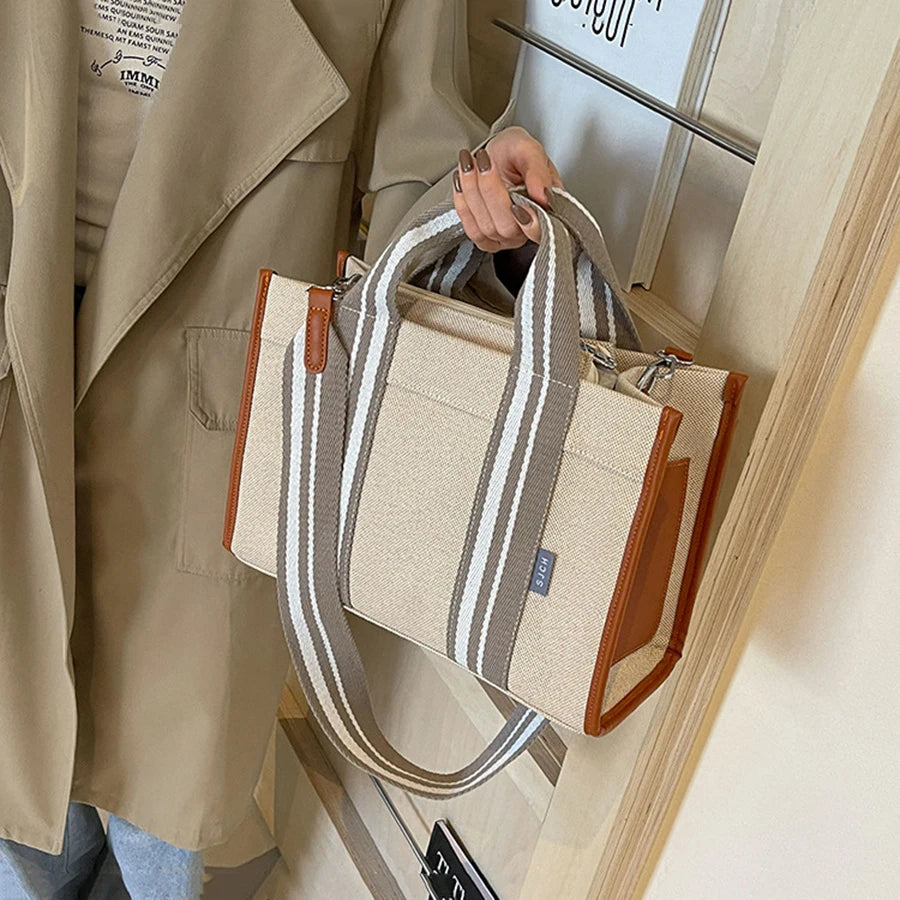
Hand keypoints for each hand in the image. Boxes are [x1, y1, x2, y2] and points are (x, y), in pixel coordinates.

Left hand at [452, 126, 562, 251]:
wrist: (495, 152)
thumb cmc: (514, 152)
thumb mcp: (529, 150)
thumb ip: (538, 172)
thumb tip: (543, 196)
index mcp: (547, 210)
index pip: (542, 231)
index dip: (531, 223)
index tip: (518, 202)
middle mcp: (528, 229)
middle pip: (508, 228)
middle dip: (491, 191)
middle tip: (485, 162)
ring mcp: (506, 236)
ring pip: (487, 228)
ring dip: (473, 192)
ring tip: (470, 164)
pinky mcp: (485, 238)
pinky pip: (472, 231)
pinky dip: (463, 204)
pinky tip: (461, 182)